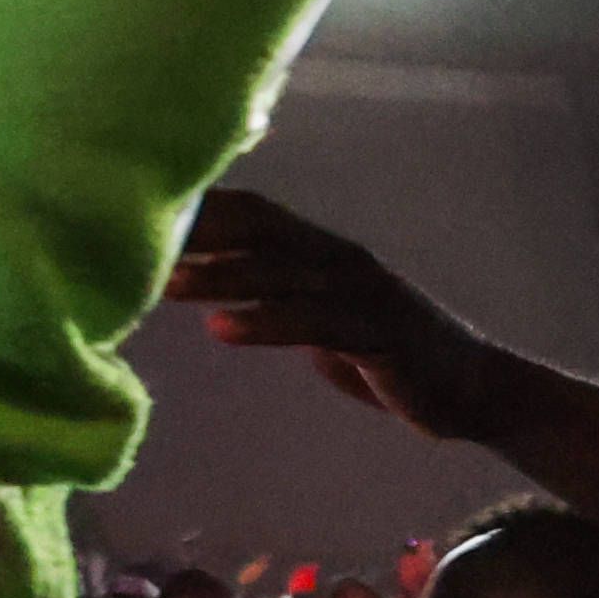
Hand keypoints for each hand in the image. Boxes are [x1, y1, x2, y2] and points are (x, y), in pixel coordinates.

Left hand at [167, 187, 533, 442]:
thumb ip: (268, 294)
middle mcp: (338, 260)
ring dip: (221, 275)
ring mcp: (362, 293)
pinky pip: (314, 323)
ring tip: (166, 283)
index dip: (195, 209)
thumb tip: (196, 280)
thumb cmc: (380, 352)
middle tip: (132, 238)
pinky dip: (265, 323)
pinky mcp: (379, 334)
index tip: (129, 207)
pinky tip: (222, 327)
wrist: (469, 390)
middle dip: (197, 232)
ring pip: (281, 274)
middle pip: (258, 231)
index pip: (249, 214)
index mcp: (318, 251)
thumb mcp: (316, 317)